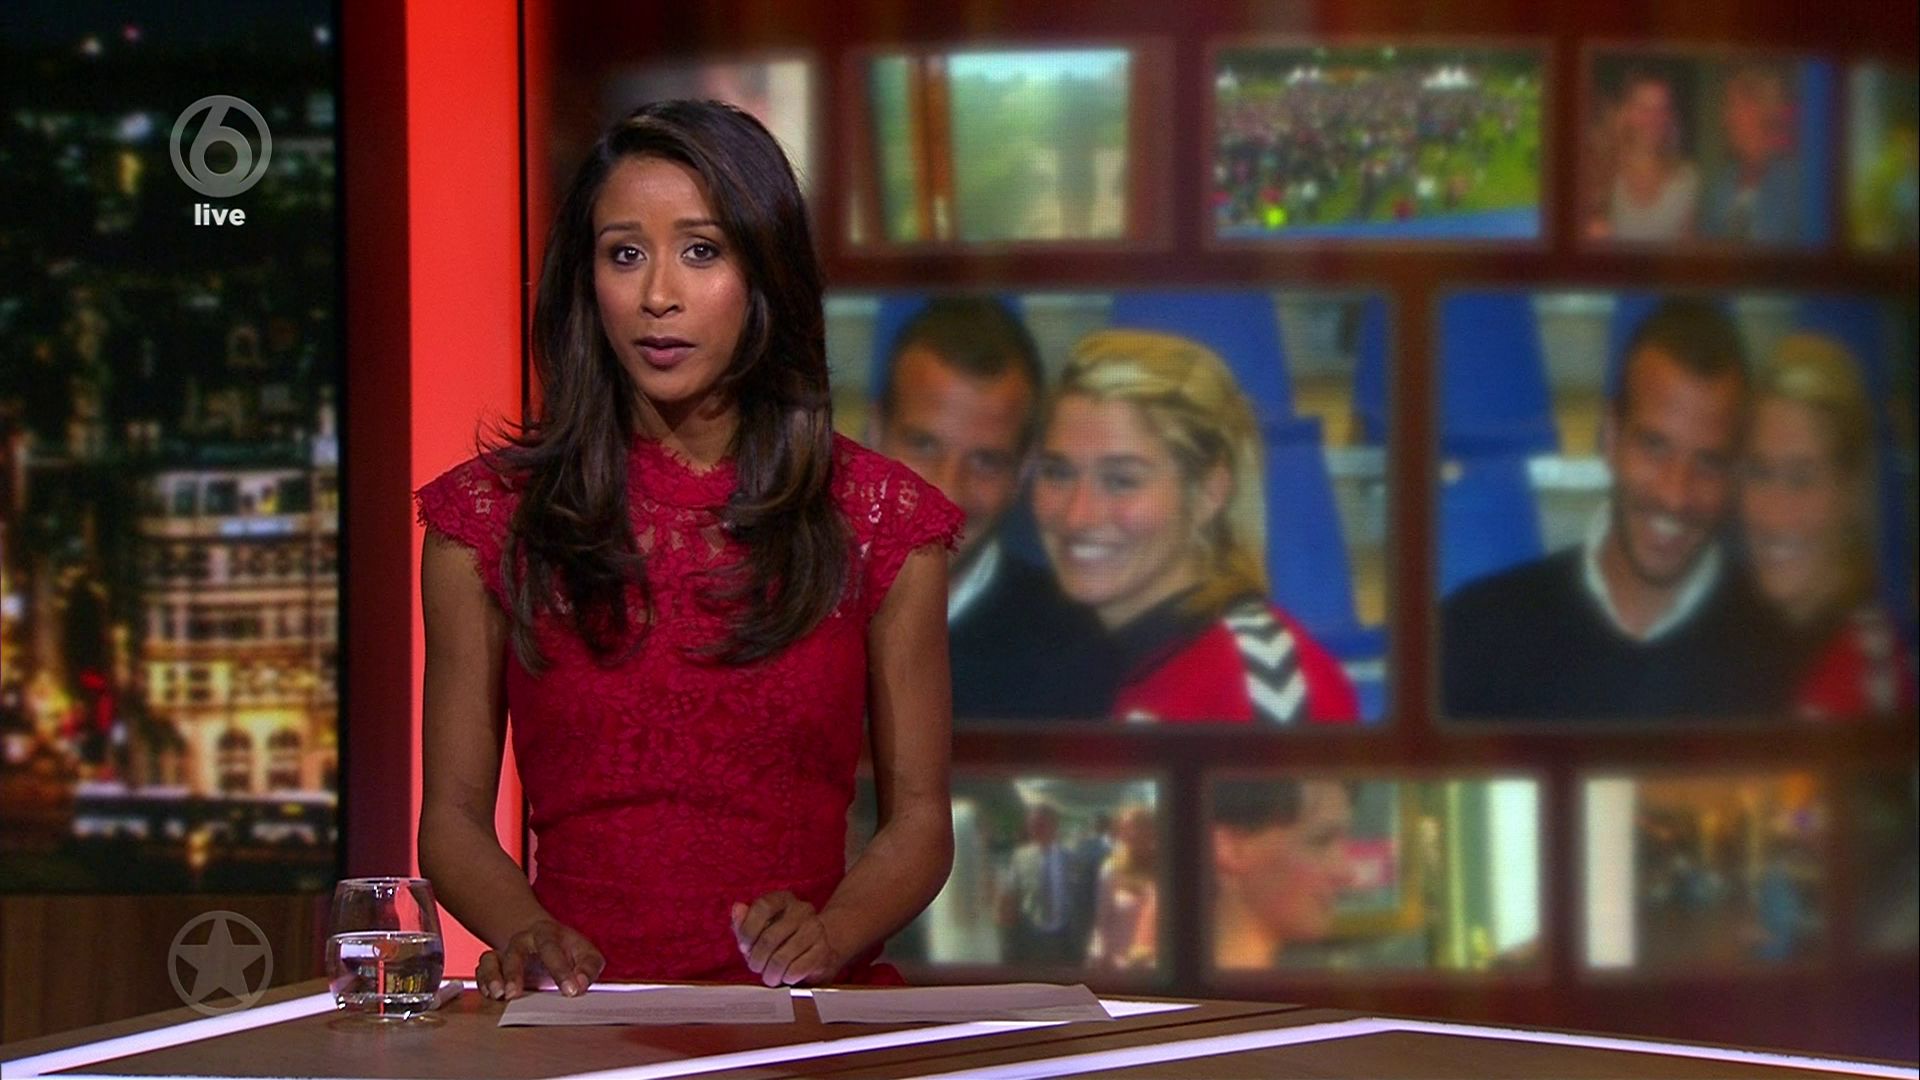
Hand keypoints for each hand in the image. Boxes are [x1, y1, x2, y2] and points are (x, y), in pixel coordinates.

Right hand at [476, 918, 604, 1000]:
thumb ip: (588, 968)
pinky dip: (483, 982)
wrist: (541, 939)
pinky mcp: (494, 965)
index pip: (551, 949)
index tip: (570, 991)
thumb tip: (581, 984)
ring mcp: (506, 952)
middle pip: (515, 951)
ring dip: (492, 977)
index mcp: (548, 934)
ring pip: (492, 959)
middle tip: (515, 994)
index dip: (560, 970)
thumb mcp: (586, 954)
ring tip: (498, 995)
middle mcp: (523, 940)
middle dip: (514, 972)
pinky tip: (490, 995)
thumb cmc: (568, 951)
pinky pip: (482, 970)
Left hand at [731, 891, 844, 986]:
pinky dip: (786, 978)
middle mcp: (802, 909)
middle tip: (756, 967)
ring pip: (781, 957)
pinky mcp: (823, 950)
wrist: (820, 951)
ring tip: (770, 976)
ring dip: (771, 973)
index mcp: (783, 899)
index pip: (762, 907)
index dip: (748, 930)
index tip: (744, 947)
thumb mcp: (758, 931)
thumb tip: (738, 909)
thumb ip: (744, 922)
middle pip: (769, 937)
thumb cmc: (783, 941)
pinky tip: (786, 976)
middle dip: (757, 959)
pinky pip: (796, 969)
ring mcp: (815, 928)